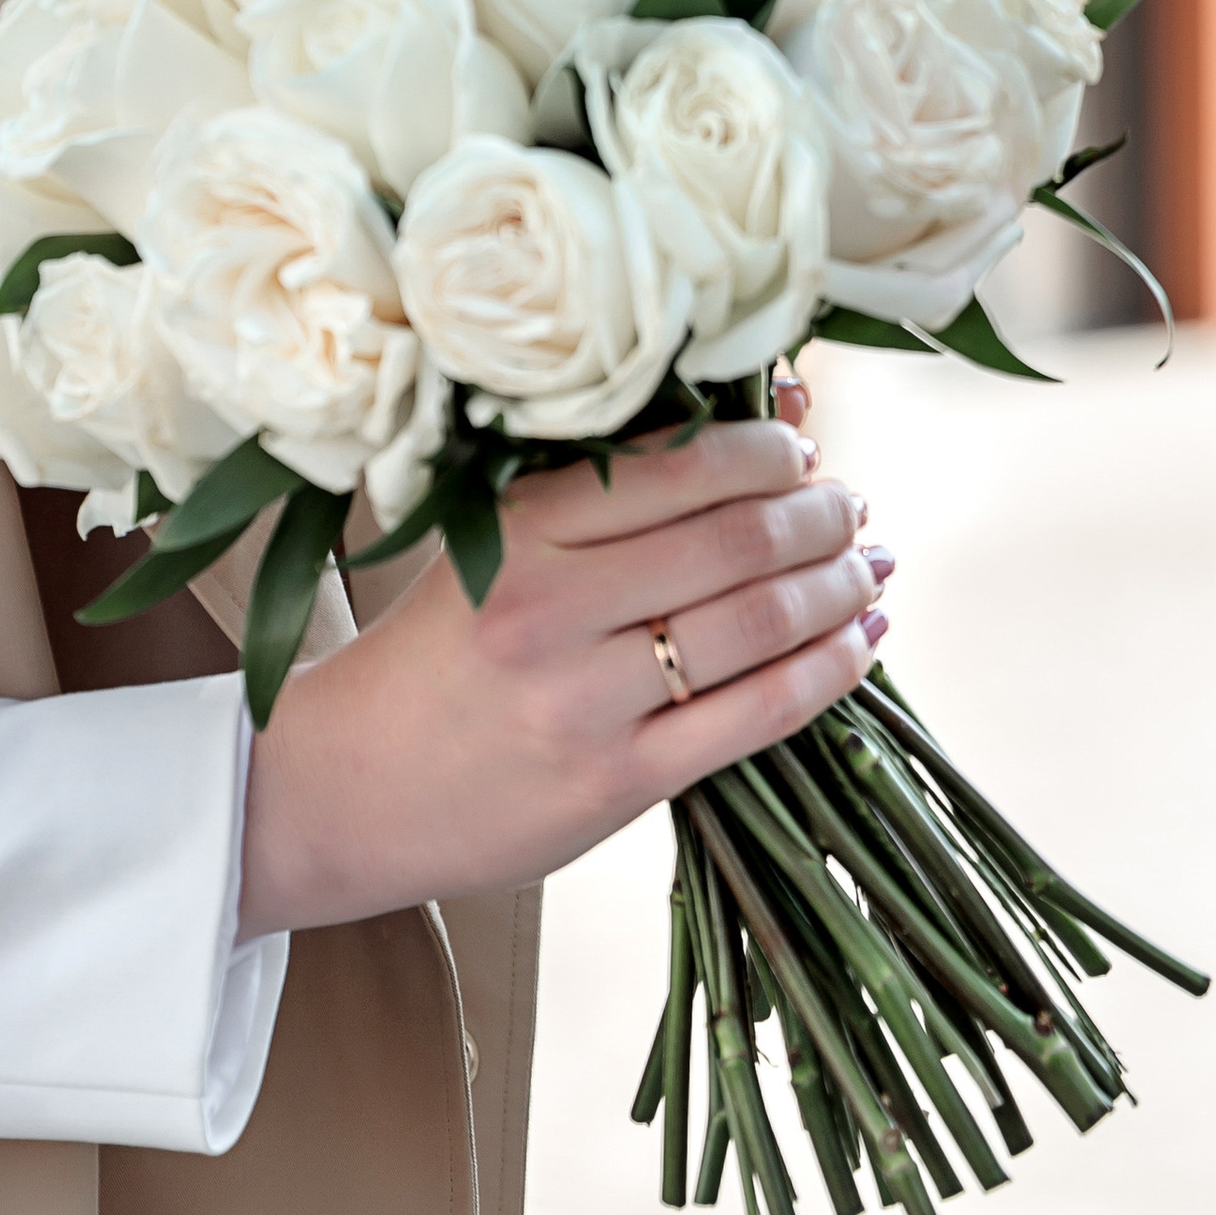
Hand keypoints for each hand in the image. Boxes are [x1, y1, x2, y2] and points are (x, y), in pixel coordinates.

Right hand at [236, 418, 891, 938]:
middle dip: (820, 515)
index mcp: (516, 530)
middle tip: (852, 505)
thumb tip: (750, 428)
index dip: (766, 450)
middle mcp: (550, 606)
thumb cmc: (433, 654)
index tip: (803, 447)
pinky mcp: (614, 784)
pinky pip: (754, 716)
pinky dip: (827, 673)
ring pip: (756, 625)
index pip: (678, 467)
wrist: (345, 786)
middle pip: (734, 541)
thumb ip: (600, 500)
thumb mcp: (490, 550)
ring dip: (839, 588)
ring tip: (870, 568)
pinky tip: (861, 644)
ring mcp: (585, 701)